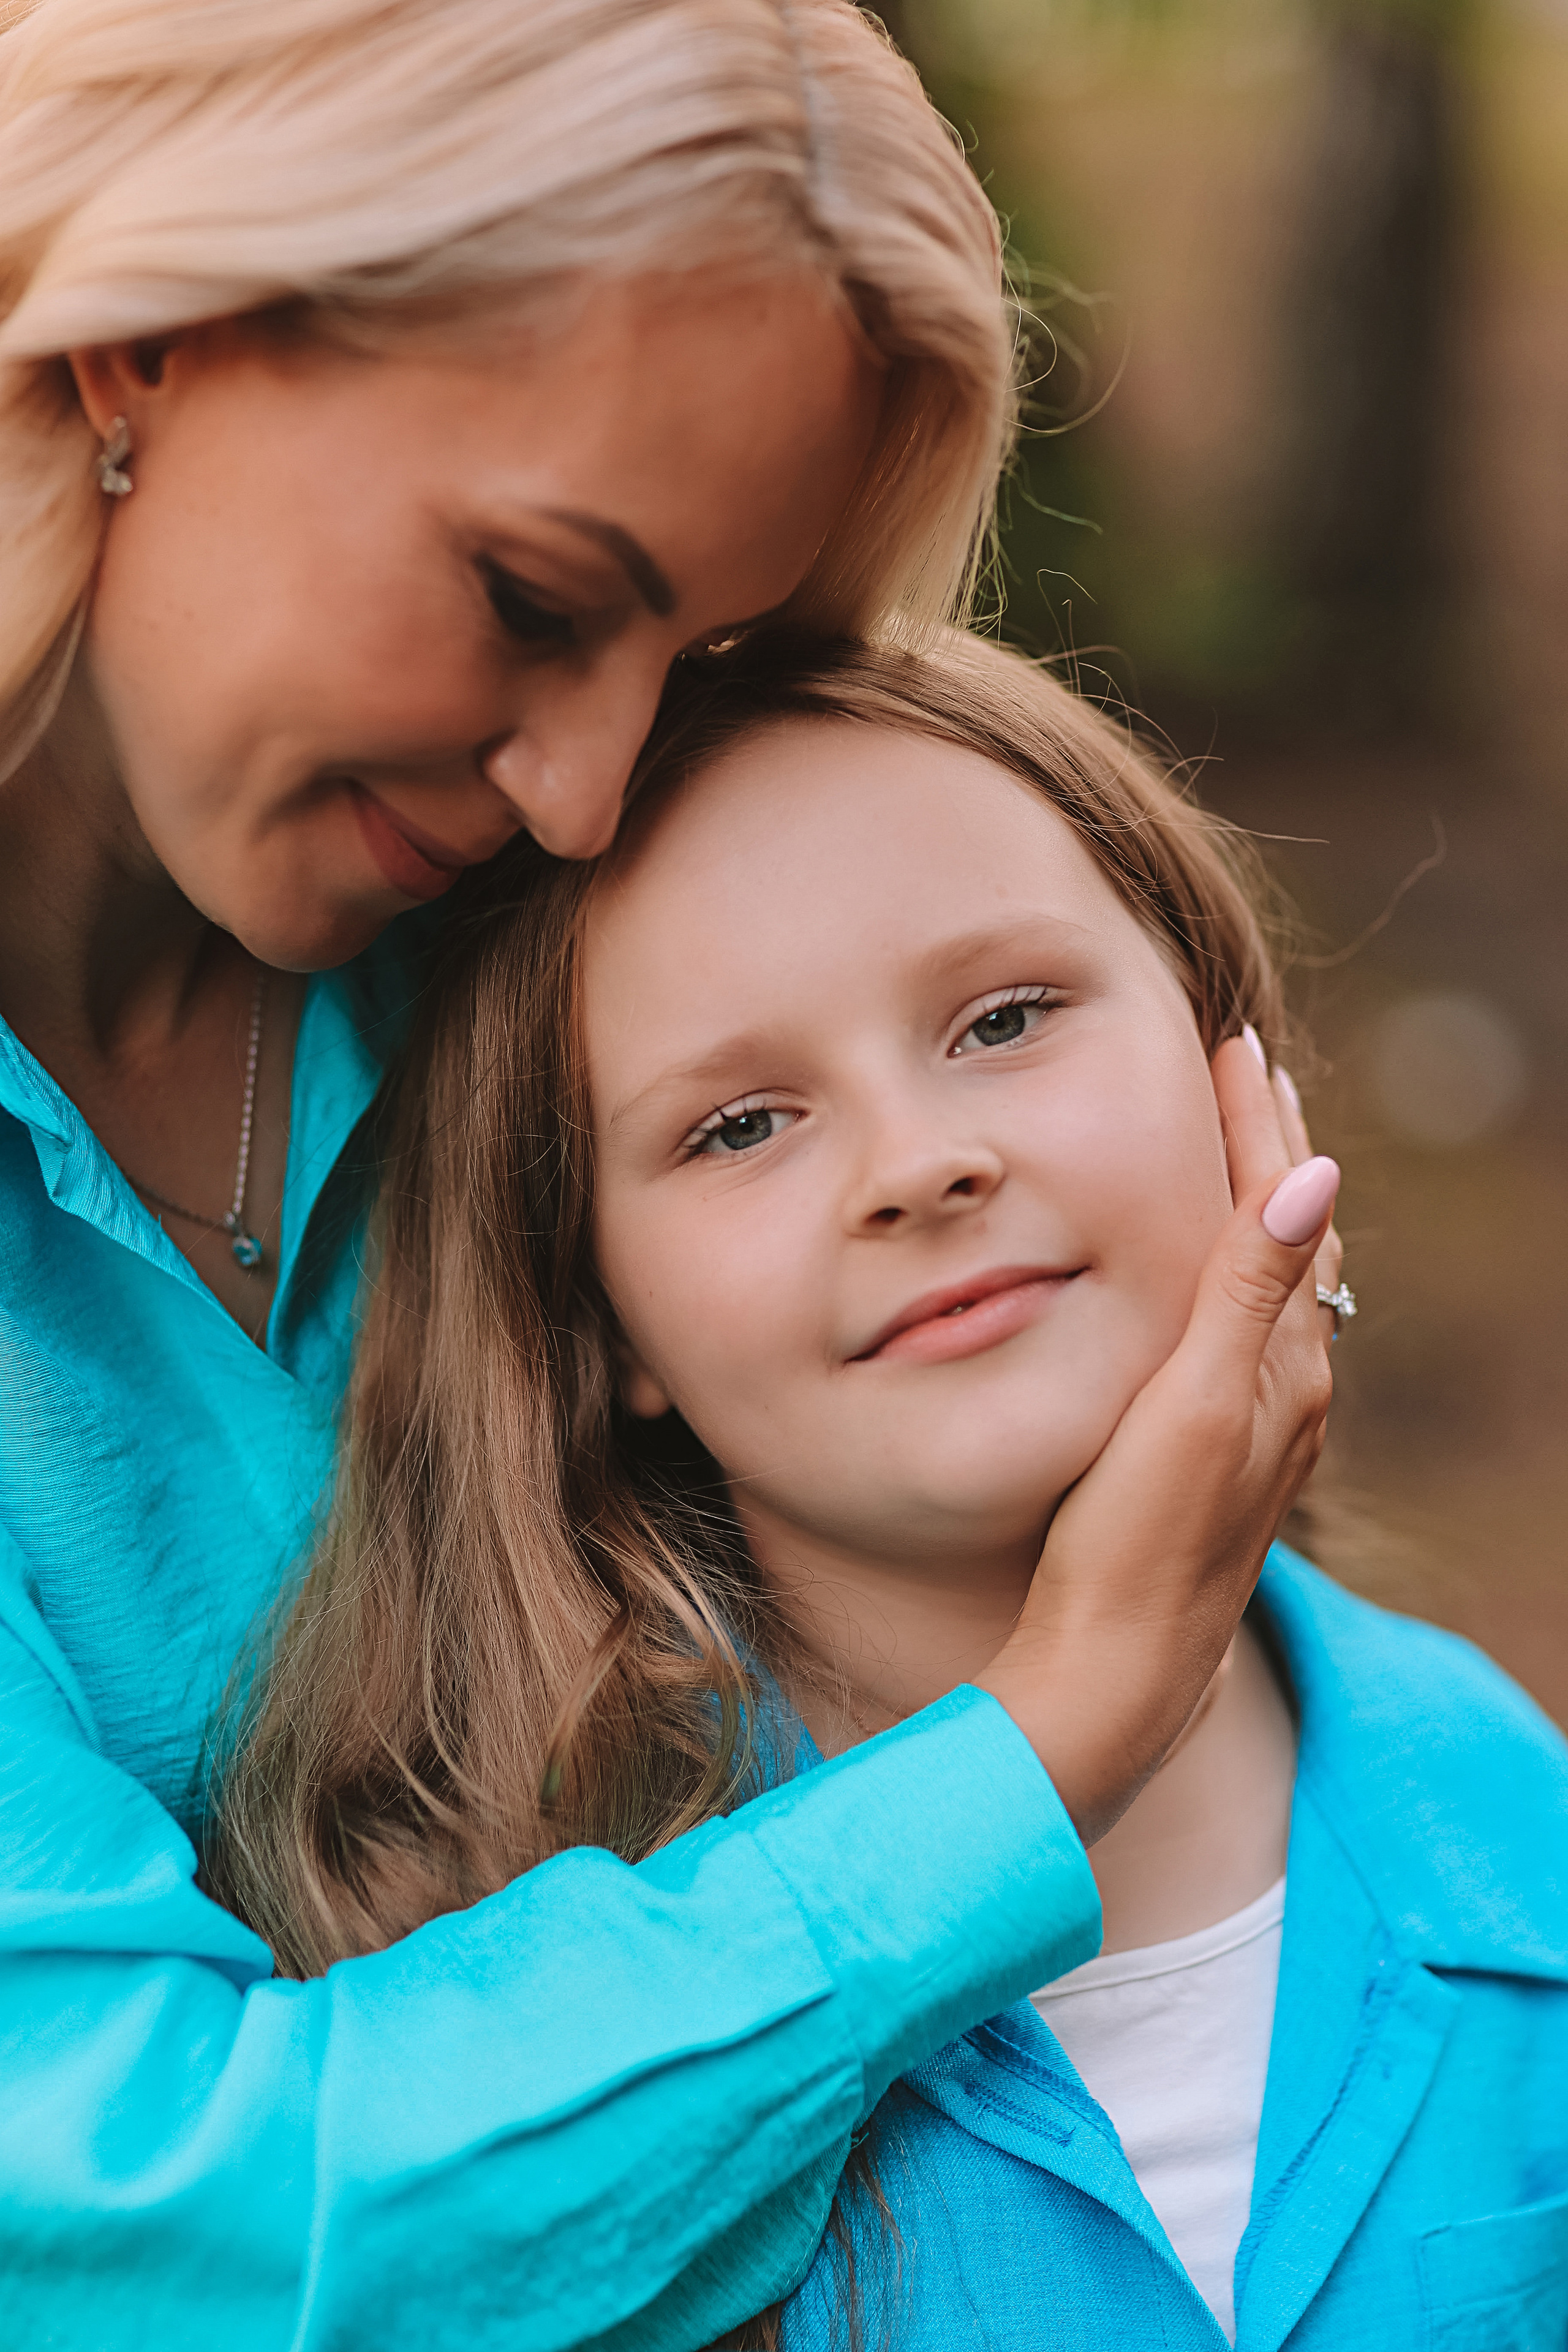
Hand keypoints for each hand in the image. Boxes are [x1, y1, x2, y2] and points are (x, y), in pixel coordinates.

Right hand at [975, 1031, 1337, 1846]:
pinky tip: (1218, 1288)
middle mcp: (1287, 1387)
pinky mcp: (1222, 1457)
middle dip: (1271, 1150)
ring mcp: (1258, 1426)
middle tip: (1245, 1072)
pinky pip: (1252, 1333)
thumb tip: (1316, 1177)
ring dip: (1261, 1209)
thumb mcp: (1193, 1405)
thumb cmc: (1139, 1539)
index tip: (1232, 1042)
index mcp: (1281, 1360)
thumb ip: (1248, 1291)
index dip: (1257, 1124)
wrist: (1121, 1666)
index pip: (1282, 1209)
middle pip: (1293, 1237)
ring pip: (1276, 1287)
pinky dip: (1240, 1274)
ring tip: (1242, 1155)